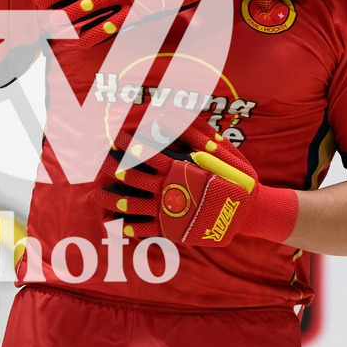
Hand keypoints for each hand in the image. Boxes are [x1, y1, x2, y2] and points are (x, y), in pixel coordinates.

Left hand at [92, 127, 297, 246]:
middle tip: (101, 162)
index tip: (117, 139)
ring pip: (135, 205)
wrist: (250, 212)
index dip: (131, 146)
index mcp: (180, 169)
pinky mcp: (174, 230)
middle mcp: (171, 190)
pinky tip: (117, 223)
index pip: (149, 154)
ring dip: (114, 200)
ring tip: (97, 195)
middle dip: (116, 168)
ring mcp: (171, 212)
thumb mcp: (222, 150)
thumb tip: (174, 117)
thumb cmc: (235, 177)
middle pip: (135, 178)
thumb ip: (196, 133)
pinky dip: (130, 226)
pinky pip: (147, 229)